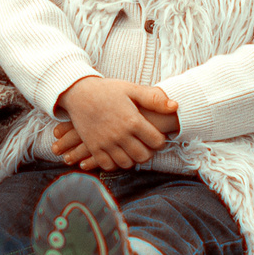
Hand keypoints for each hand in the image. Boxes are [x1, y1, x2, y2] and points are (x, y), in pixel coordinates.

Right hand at [54, 76, 178, 171]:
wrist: (78, 93)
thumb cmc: (107, 90)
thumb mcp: (131, 89)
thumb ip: (154, 99)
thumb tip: (175, 107)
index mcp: (132, 121)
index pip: (157, 142)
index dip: (160, 140)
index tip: (156, 136)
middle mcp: (120, 135)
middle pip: (143, 156)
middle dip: (148, 152)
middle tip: (145, 145)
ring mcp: (106, 143)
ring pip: (127, 163)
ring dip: (132, 158)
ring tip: (132, 149)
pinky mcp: (94, 147)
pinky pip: (108, 165)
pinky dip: (115, 163)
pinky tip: (118, 153)